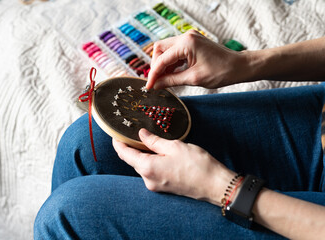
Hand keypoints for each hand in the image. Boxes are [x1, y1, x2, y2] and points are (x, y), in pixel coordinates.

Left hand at [112, 128, 234, 204]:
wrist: (215, 185)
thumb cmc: (197, 165)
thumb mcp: (174, 146)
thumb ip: (154, 141)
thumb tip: (141, 134)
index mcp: (148, 168)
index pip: (125, 154)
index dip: (118, 143)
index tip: (115, 134)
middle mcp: (148, 179)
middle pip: (132, 161)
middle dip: (129, 147)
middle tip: (131, 133)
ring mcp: (155, 185)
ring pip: (142, 166)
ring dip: (141, 154)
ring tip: (145, 140)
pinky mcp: (163, 187)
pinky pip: (151, 172)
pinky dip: (149, 161)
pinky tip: (156, 153)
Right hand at [147, 30, 249, 89]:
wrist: (239, 66)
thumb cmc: (220, 72)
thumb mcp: (193, 79)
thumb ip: (171, 81)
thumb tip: (156, 85)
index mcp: (186, 43)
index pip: (162, 59)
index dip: (153, 74)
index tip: (149, 87)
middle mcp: (186, 36)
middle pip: (160, 49)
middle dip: (156, 66)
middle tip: (156, 82)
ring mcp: (189, 38)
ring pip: (166, 50)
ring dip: (163, 65)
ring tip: (164, 81)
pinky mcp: (192, 42)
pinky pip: (175, 51)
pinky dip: (172, 63)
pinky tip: (172, 75)